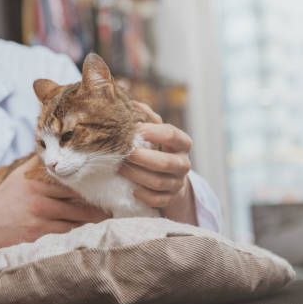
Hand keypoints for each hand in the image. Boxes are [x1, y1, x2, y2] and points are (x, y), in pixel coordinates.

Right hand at [0, 156, 109, 250]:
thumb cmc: (7, 198)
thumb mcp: (20, 175)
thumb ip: (39, 163)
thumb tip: (59, 146)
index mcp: (36, 183)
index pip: (71, 182)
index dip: (91, 183)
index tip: (106, 183)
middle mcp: (39, 201)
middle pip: (78, 202)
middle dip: (97, 205)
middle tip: (113, 204)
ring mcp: (40, 221)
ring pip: (76, 221)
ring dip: (94, 221)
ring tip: (107, 217)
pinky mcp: (39, 238)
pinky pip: (67, 235)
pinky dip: (80, 232)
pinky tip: (91, 231)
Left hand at [119, 102, 197, 224]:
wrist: (168, 176)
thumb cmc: (156, 147)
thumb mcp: (154, 131)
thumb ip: (145, 117)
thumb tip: (132, 103)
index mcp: (182, 143)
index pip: (171, 135)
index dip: (151, 132)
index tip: (133, 130)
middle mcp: (183, 163)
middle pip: (165, 162)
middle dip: (142, 158)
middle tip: (124, 153)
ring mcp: (178, 183)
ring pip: (158, 182)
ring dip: (136, 175)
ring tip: (119, 169)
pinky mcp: (170, 198)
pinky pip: (157, 200)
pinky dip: (142, 195)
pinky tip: (131, 189)